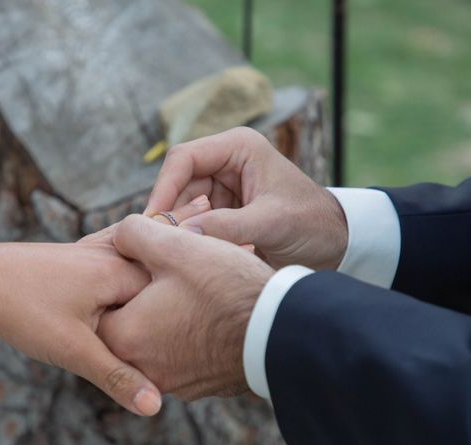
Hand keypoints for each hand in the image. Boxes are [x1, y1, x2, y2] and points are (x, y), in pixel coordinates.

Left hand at [0, 241, 160, 416]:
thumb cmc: (22, 308)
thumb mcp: (73, 350)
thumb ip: (117, 376)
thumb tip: (155, 405)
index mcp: (119, 272)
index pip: (167, 300)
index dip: (168, 329)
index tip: (167, 353)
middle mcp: (112, 256)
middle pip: (152, 291)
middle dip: (154, 317)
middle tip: (146, 344)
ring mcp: (95, 253)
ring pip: (131, 283)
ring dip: (134, 306)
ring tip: (120, 332)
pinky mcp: (79, 258)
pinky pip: (112, 273)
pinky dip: (117, 293)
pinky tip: (108, 308)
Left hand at [97, 214, 274, 399]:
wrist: (282, 330)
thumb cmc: (225, 287)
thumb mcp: (175, 245)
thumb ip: (133, 233)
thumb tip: (121, 236)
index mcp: (125, 338)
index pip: (100, 303)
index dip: (117, 275)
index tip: (138, 261)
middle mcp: (143, 370)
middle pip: (129, 321)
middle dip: (143, 294)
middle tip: (167, 272)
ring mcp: (175, 383)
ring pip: (158, 337)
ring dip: (168, 314)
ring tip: (193, 288)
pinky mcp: (202, 386)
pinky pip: (184, 353)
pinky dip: (191, 333)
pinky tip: (211, 311)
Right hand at [144, 127, 347, 269]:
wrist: (335, 242)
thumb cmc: (312, 223)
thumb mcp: (271, 223)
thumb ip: (228, 227)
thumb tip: (181, 233)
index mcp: (239, 147)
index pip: (184, 158)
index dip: (164, 187)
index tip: (153, 218)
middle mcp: (227, 161)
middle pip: (178, 182)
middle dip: (171, 212)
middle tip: (164, 243)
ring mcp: (223, 185)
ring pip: (183, 204)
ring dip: (182, 227)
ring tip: (187, 252)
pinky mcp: (223, 208)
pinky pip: (195, 219)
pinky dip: (193, 236)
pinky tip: (198, 253)